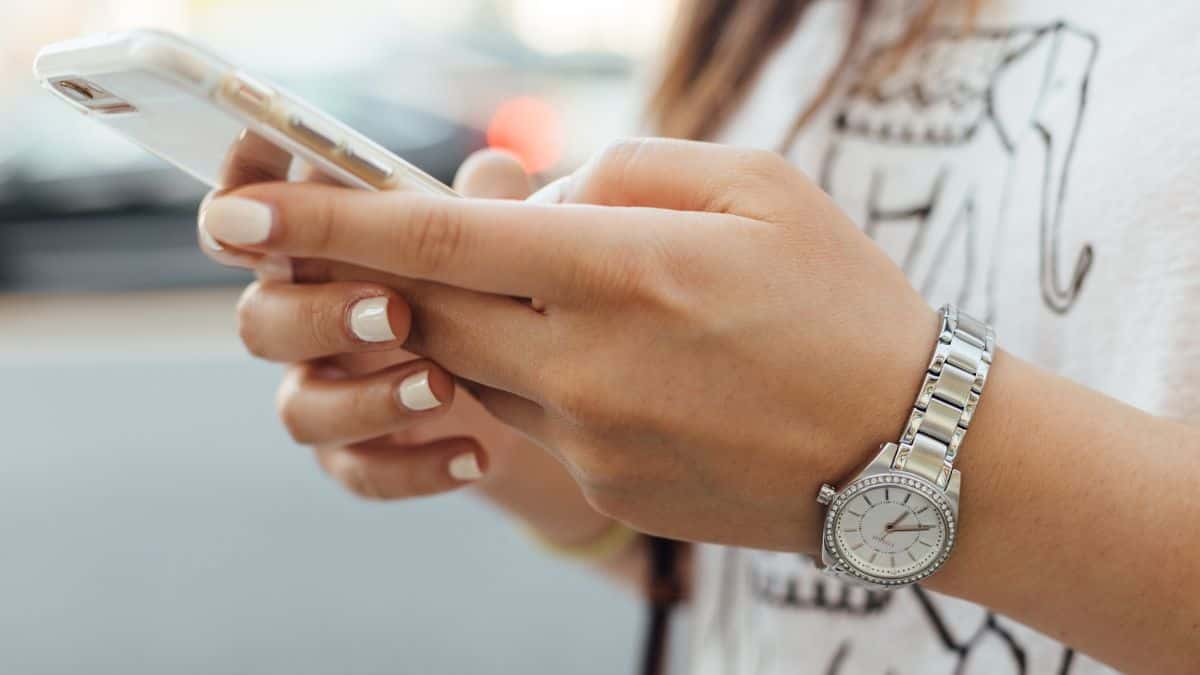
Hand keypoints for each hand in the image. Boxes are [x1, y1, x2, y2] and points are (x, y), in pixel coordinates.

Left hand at [199, 138, 938, 552]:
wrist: (910, 452)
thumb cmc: (845, 301)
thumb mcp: (757, 186)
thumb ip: (626, 170)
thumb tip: (533, 194)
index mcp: (624, 269)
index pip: (439, 239)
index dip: (327, 221)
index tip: (241, 214)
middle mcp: (588, 361)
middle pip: (428, 310)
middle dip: (379, 273)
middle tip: (363, 244)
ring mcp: (591, 437)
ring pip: (472, 366)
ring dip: (475, 321)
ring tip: (560, 293)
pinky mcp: (604, 485)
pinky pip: (530, 417)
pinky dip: (538, 373)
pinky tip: (620, 361)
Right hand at [199, 142, 615, 546]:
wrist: (536, 394)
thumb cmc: (496, 289)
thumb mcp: (501, 243)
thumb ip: (489, 205)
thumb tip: (496, 169)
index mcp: (323, 252)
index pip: (253, 218)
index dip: (240, 197)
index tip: (258, 192)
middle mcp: (308, 321)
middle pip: (261, 320)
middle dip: (318, 316)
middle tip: (392, 314)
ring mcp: (328, 393)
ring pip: (299, 409)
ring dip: (365, 400)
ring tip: (443, 388)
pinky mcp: (359, 454)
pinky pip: (358, 471)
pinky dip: (414, 468)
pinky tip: (477, 454)